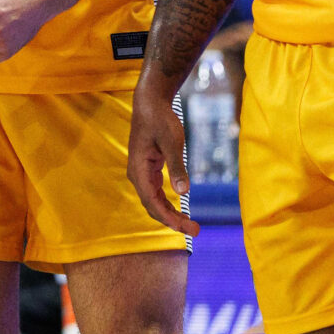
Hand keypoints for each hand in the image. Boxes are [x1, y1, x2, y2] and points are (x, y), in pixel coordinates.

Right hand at [126, 79, 198, 237]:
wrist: (150, 103)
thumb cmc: (161, 120)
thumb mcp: (172, 142)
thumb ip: (177, 166)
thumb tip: (184, 191)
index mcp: (139, 170)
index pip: (152, 202)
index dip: (168, 217)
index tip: (184, 228)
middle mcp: (137, 175)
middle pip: (153, 206)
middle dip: (172, 221)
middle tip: (195, 230)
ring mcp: (142, 174)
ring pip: (155, 202)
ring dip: (171, 215)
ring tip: (191, 225)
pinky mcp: (149, 170)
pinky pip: (157, 194)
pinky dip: (168, 204)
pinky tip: (181, 211)